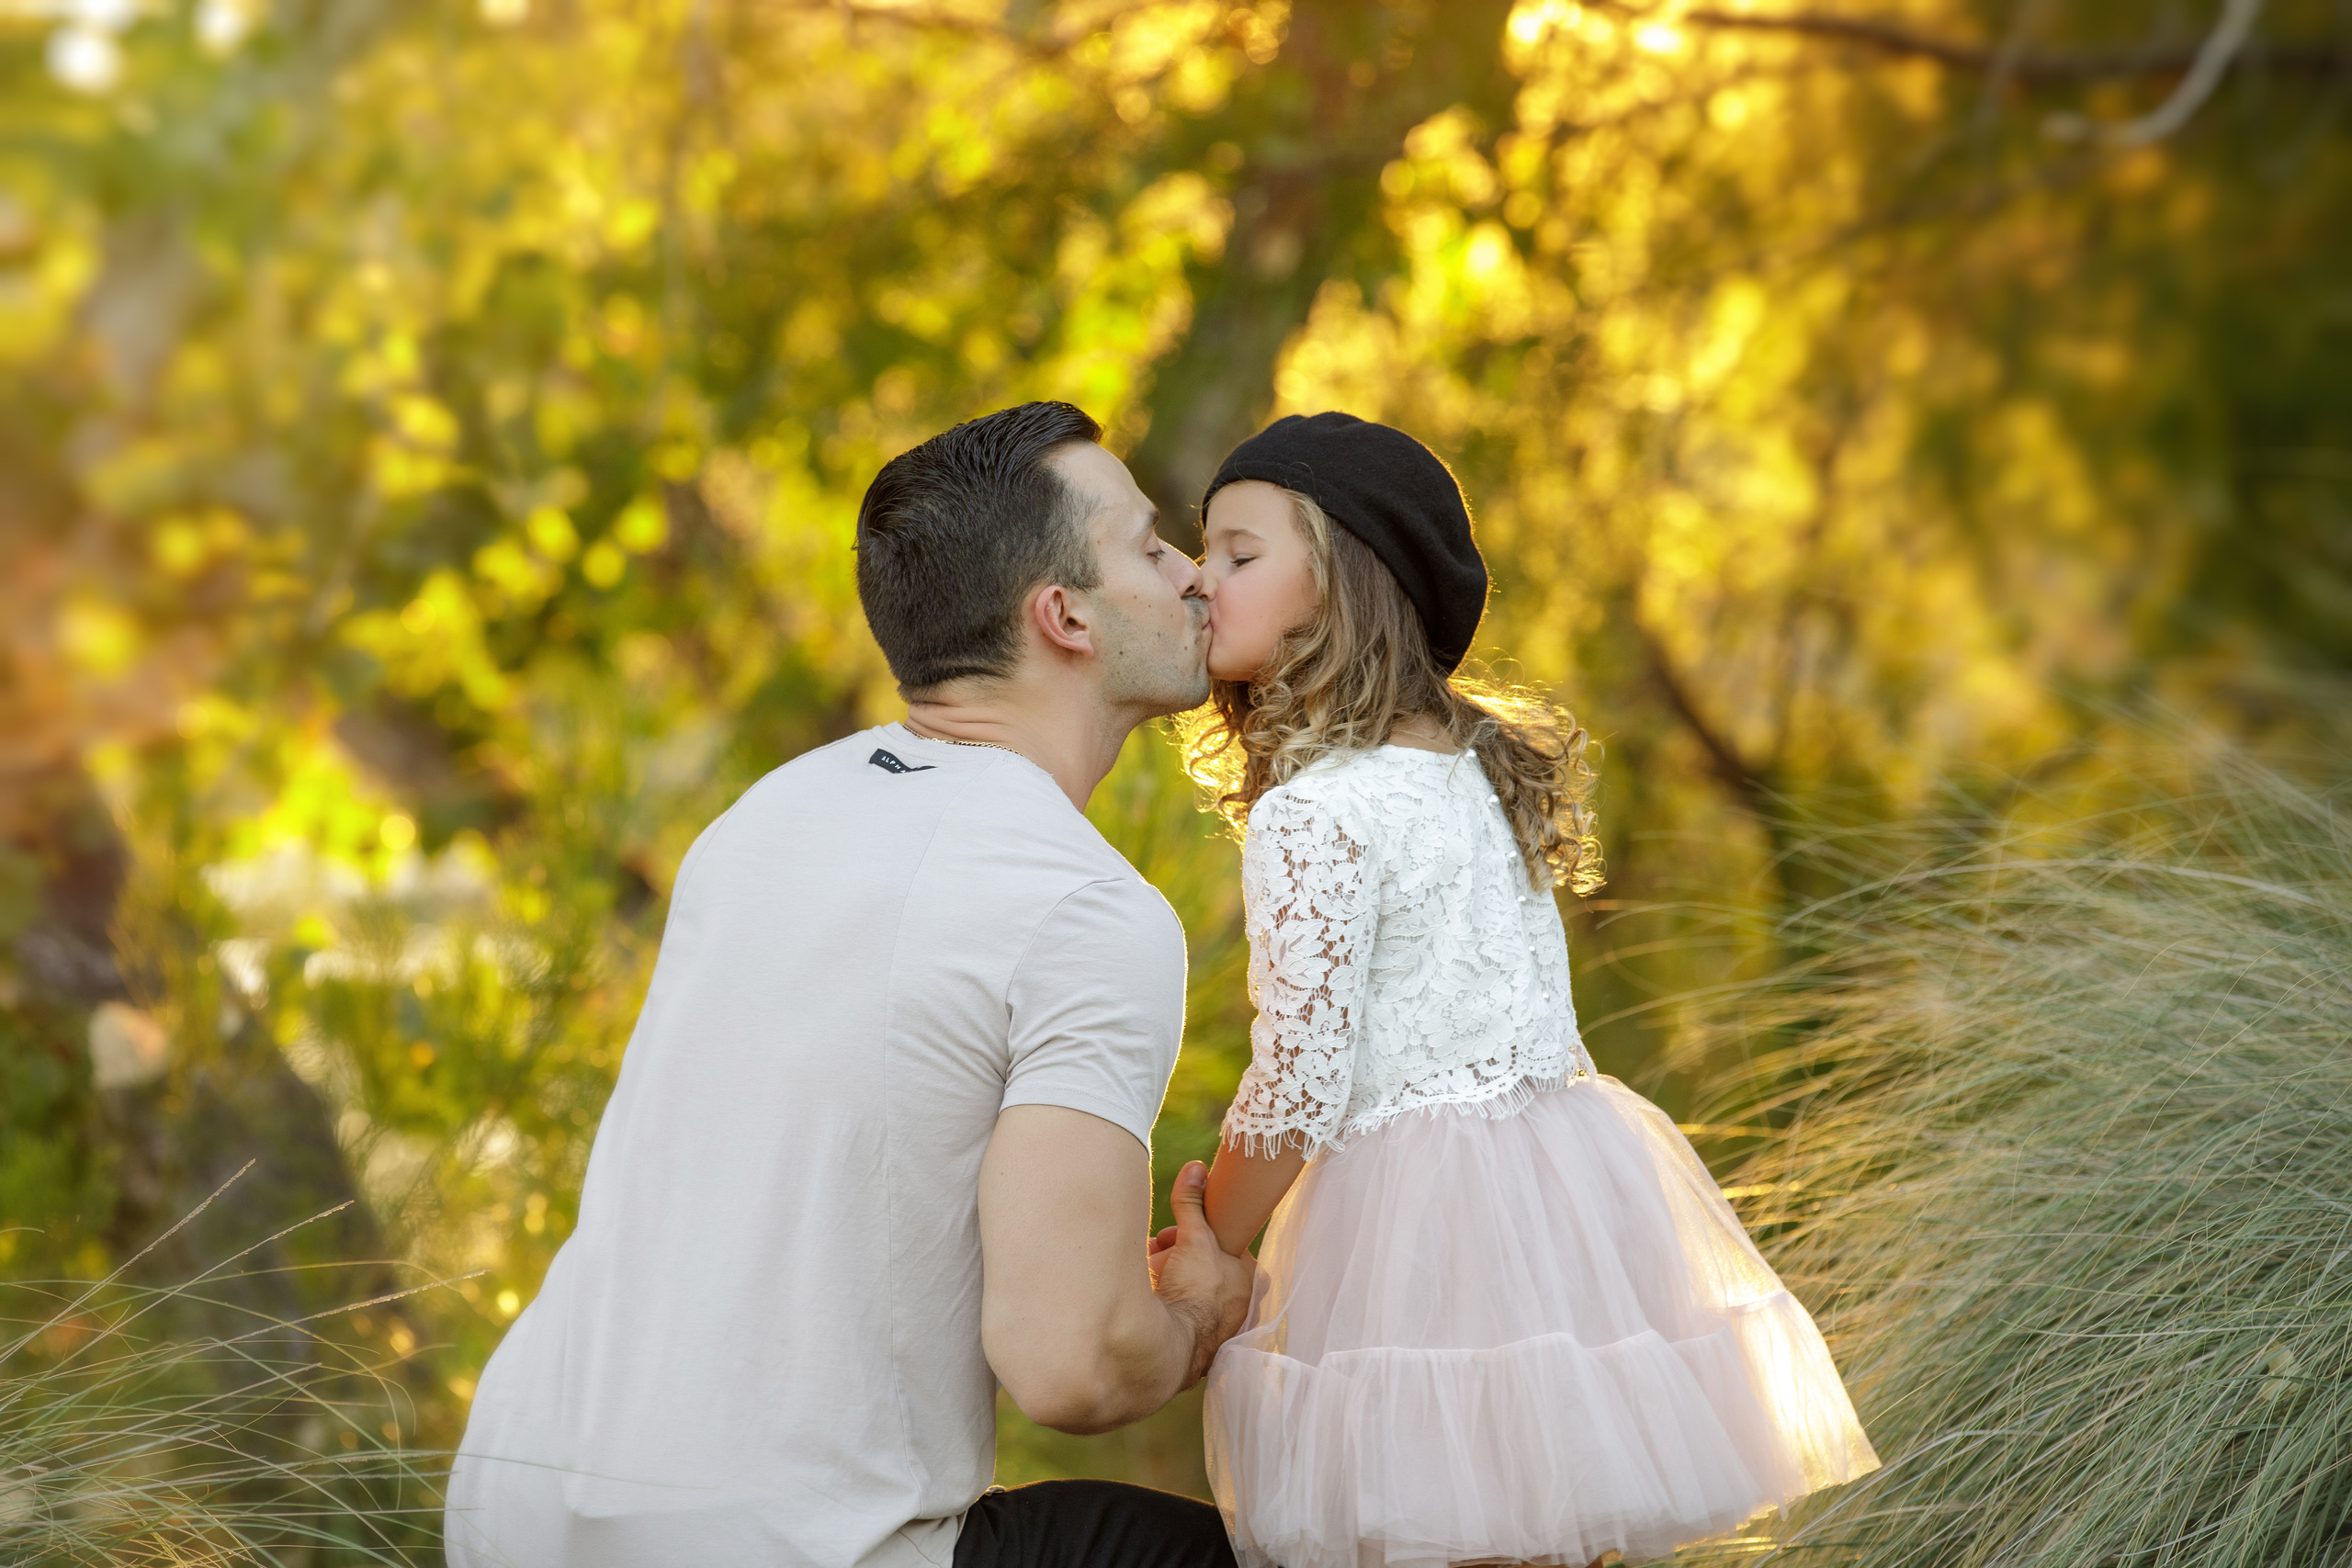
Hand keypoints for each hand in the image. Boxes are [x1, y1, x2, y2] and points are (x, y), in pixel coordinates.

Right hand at [1146, 1161, 1254, 1385]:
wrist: (1174, 1347)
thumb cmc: (1194, 1291)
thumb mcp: (1193, 1239)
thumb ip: (1193, 1205)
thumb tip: (1196, 1168)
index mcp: (1252, 1279)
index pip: (1225, 1245)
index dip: (1195, 1235)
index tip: (1176, 1235)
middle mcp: (1245, 1306)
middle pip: (1207, 1267)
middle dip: (1179, 1256)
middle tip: (1158, 1252)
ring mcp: (1225, 1329)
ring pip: (1195, 1292)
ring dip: (1171, 1278)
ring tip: (1151, 1275)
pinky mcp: (1204, 1347)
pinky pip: (1186, 1316)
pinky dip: (1171, 1305)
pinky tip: (1154, 1300)